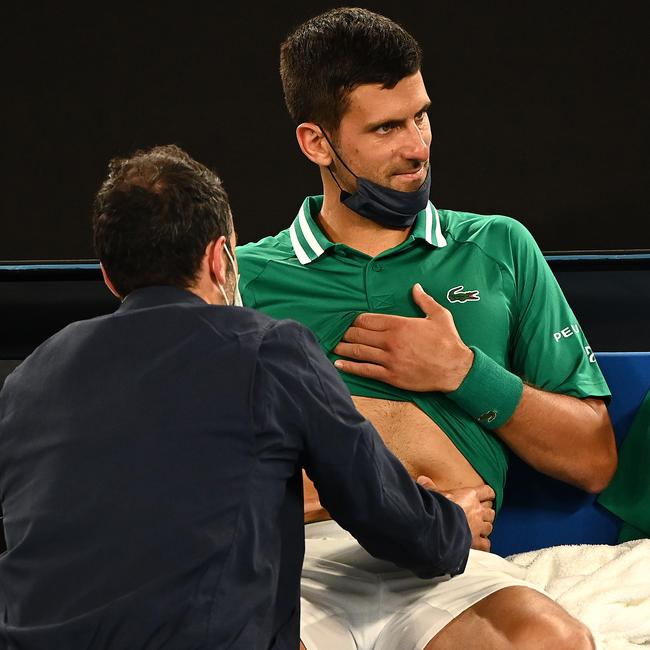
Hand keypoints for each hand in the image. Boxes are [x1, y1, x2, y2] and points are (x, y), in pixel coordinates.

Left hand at [333, 284, 472, 391]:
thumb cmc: (448, 341)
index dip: (355, 320)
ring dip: (343, 348)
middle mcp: (390, 341)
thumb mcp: (439, 315)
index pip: (368, 320)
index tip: (350, 321)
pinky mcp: (391, 376)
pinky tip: (339, 363)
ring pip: (358, 351)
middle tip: (338, 333)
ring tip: (334, 346)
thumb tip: (415, 287)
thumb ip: (424, 300)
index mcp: (399, 324)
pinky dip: (350, 366)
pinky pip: (365, 370)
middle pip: (359, 334)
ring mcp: (389, 359)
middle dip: (346, 333)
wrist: (456, 369)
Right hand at [417, 476, 495, 551]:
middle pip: (490, 511)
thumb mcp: (433, 494)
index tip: (486, 496)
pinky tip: (478, 545)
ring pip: (489, 527)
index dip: (488, 494)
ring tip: (478, 530)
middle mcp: (477, 510)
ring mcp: (479, 526)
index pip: (487, 492)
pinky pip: (486, 544)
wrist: (440, 526)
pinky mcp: (476, 541)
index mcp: (470, 495)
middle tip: (480, 515)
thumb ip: (430, 486)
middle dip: (486, 514)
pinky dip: (484, 545)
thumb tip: (422, 479)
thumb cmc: (438, 508)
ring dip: (485, 528)